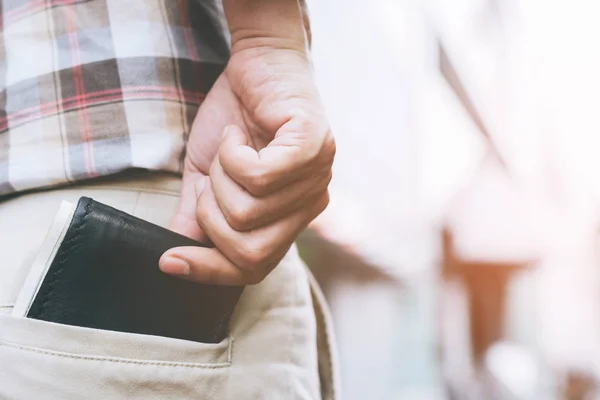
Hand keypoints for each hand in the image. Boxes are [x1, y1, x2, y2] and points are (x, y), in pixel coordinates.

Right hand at [159, 45, 334, 284]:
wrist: (256, 63)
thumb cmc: (233, 119)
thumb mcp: (206, 175)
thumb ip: (197, 217)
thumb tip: (175, 259)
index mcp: (289, 219)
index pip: (255, 269)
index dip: (210, 271)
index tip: (168, 261)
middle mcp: (311, 206)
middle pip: (252, 254)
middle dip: (211, 218)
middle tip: (211, 177)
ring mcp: (317, 178)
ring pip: (249, 214)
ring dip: (220, 178)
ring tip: (229, 148)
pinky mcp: (313, 148)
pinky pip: (261, 178)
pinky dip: (233, 156)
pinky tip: (238, 134)